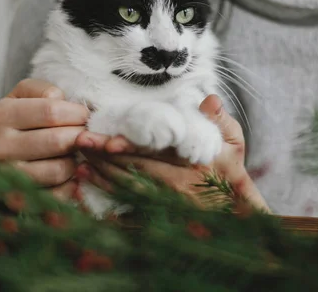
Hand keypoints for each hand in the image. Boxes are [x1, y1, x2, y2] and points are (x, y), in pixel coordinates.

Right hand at [0, 79, 88, 199]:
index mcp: (2, 114)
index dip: (78, 113)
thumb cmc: (25, 120)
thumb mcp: (29, 95)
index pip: (52, 111)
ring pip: (60, 169)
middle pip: (58, 141)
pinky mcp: (19, 199)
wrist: (5, 153)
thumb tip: (70, 105)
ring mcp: (7, 176)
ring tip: (73, 153)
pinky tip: (70, 174)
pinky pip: (58, 195)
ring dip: (76, 161)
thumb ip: (48, 92)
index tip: (85, 116)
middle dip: (81, 138)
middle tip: (85, 136)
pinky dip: (71, 185)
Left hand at [75, 95, 269, 211]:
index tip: (106, 141)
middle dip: (106, 159)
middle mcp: (178, 187)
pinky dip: (109, 201)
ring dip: (103, 178)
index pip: (156, 155)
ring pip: (129, 190)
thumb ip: (219, 120)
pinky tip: (92, 190)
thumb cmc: (230, 170)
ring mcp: (169, 206)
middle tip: (81, 145)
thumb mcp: (233, 143)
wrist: (236, 211)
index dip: (130, 149)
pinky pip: (131, 210)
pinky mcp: (161, 217)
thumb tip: (210, 99)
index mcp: (192, 164)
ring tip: (80, 165)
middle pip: (135, 172)